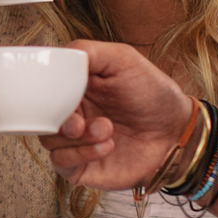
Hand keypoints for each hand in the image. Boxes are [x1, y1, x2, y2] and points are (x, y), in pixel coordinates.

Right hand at [37, 40, 193, 190]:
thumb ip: (87, 51)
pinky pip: (61, 164)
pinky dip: (81, 154)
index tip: (59, 93)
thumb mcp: (123, 59)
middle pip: (40, 115)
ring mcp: (74, 141)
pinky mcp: (81, 166)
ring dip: (76, 137)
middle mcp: (70, 113)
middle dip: (60, 118)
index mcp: (73, 88)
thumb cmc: (154, 95)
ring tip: (107, 130)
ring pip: (48, 140)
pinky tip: (107, 146)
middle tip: (80, 120)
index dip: (45, 92)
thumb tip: (57, 57)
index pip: (42, 88)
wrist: (178, 133)